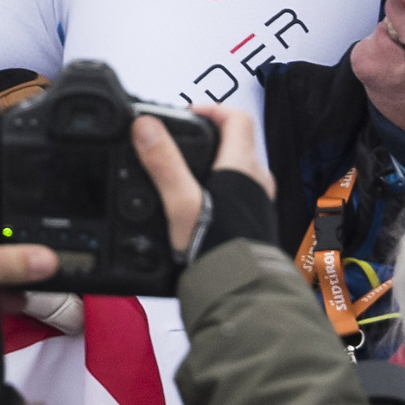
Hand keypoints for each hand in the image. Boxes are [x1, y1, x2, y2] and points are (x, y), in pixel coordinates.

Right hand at [133, 104, 273, 256]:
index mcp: (243, 168)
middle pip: (236, 144)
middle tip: (179, 146)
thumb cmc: (219, 252)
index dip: (212, 109)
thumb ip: (163, 163)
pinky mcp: (253, 225)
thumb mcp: (181, 204)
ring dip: (212, 168)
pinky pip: (237, 197)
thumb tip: (146, 126)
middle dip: (208, 140)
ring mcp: (258, 204)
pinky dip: (218, 193)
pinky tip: (195, 210)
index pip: (237, 118)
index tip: (187, 113)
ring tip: (181, 178)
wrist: (239, 295)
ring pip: (237, 172)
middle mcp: (256, 182)